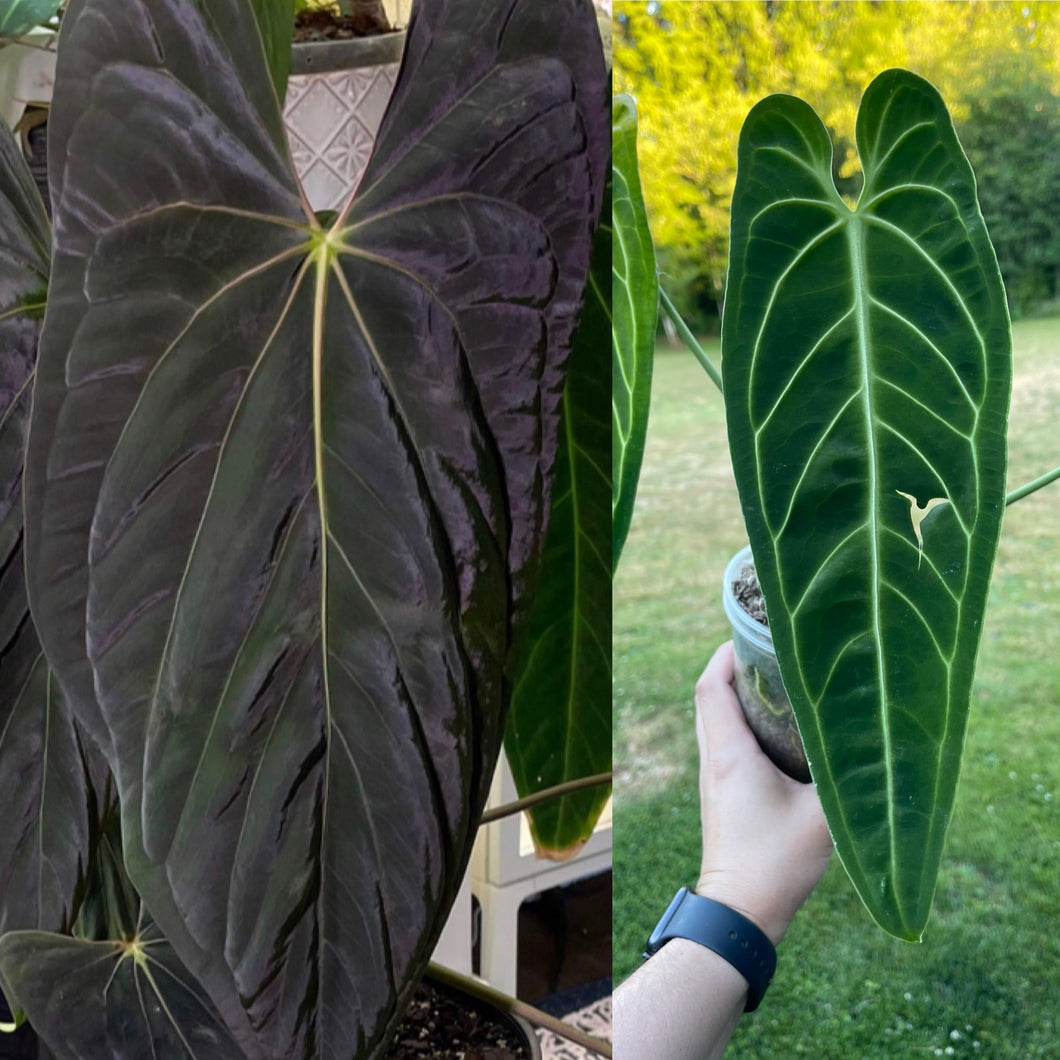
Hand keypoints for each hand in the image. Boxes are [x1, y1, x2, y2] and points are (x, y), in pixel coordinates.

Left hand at [694, 642, 832, 944]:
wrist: (739, 910)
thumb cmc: (776, 862)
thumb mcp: (823, 817)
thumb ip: (847, 779)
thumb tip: (879, 749)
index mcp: (729, 753)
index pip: (711, 687)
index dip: (725, 655)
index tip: (750, 634)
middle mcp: (713, 759)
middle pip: (708, 697)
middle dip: (732, 668)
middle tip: (769, 653)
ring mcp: (712, 777)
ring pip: (713, 720)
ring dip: (734, 696)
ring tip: (774, 683)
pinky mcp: (719, 793)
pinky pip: (721, 742)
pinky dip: (738, 723)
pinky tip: (773, 731)